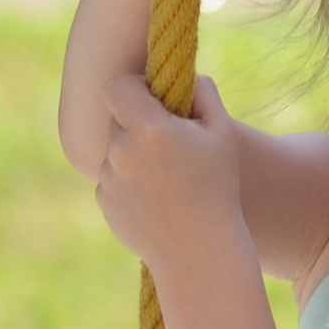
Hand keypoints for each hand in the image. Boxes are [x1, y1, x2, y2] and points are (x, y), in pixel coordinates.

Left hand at [94, 71, 246, 269]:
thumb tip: (188, 76)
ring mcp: (109, 177)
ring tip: (169, 179)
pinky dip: (130, 182)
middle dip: (139, 122)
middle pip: (118, 118)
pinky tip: (159, 200)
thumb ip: (205, 93)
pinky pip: (114, 178)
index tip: (152, 98)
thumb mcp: (223, 134)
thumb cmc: (217, 188)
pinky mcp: (105, 201)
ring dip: (135, 154)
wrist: (199, 251)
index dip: (132, 87)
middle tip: (170, 142)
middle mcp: (121, 150)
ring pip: (116, 150)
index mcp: (148, 128)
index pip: (116, 86)